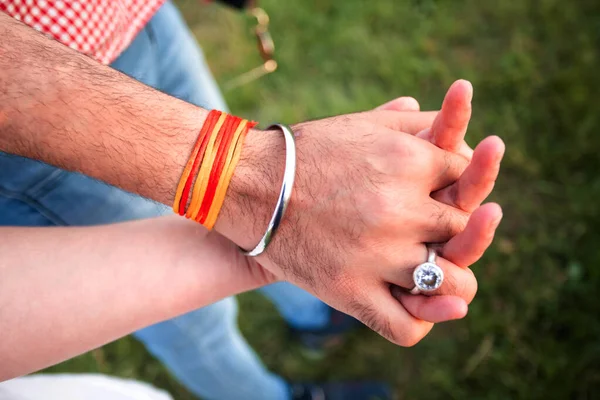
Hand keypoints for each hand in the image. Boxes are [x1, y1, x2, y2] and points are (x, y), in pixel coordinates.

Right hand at [217, 82, 502, 345]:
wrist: (247, 182)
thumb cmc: (308, 152)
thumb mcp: (362, 124)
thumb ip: (414, 123)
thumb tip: (457, 134)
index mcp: (408, 161)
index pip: (467, 177)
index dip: (459, 186)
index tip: (440, 193)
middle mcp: (400, 208)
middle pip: (463, 228)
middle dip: (457, 229)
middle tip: (439, 234)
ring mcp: (377, 254)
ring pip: (451, 284)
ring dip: (453, 283)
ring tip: (441, 278)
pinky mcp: (350, 291)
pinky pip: (406, 326)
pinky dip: (419, 323)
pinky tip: (415, 308)